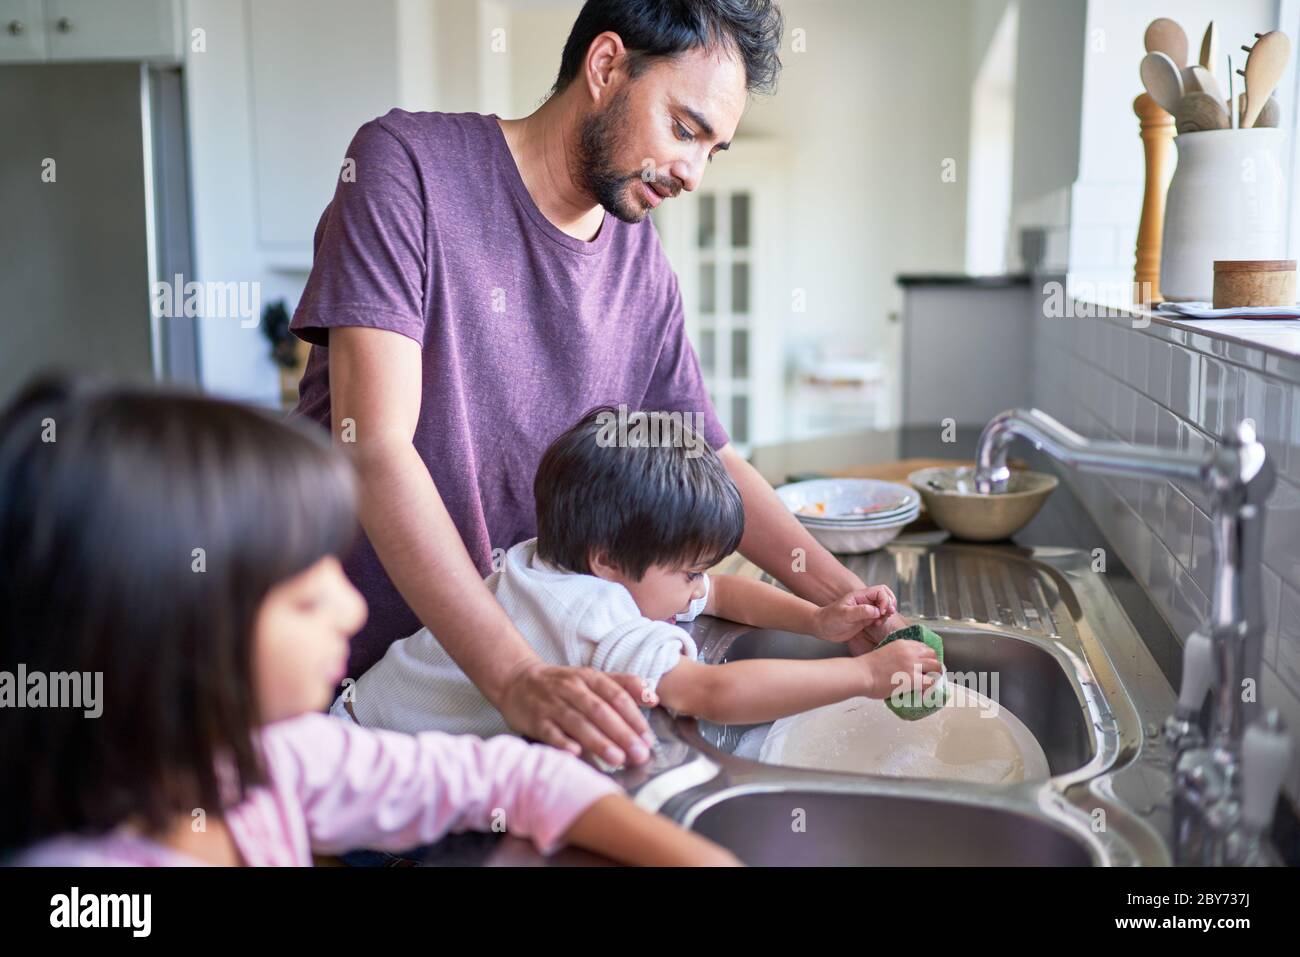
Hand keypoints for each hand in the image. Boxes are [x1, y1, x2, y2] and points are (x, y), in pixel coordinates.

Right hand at [497, 662, 655, 766]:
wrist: (518, 681)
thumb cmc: (563, 685)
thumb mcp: (592, 678)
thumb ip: (623, 685)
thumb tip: (653, 697)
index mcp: (589, 678)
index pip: (616, 696)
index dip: (634, 716)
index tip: (648, 738)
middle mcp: (572, 689)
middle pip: (600, 711)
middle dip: (622, 733)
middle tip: (639, 754)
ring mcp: (552, 704)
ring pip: (578, 723)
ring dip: (598, 741)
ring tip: (617, 759)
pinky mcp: (535, 720)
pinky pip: (550, 732)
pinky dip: (562, 742)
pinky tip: (576, 753)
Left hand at [810, 588, 887, 642]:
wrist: (822, 627)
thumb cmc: (830, 618)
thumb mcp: (845, 614)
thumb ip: (861, 611)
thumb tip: (877, 611)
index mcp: (860, 596)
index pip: (880, 591)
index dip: (885, 600)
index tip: (882, 611)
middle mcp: (865, 601)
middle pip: (885, 595)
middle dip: (890, 604)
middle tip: (888, 614)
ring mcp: (866, 610)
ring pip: (884, 607)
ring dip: (887, 613)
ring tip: (880, 621)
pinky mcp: (866, 619)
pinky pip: (879, 617)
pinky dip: (882, 620)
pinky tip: (876, 625)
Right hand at [857, 637, 940, 699]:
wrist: (862, 673)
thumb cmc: (867, 667)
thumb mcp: (885, 652)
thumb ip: (897, 656)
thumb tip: (902, 668)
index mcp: (902, 644)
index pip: (923, 646)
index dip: (927, 656)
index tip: (925, 663)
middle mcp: (910, 652)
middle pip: (932, 655)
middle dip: (933, 664)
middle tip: (930, 673)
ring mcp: (913, 665)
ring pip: (936, 667)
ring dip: (935, 675)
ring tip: (930, 682)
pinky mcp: (913, 678)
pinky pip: (930, 682)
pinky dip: (930, 687)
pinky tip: (925, 691)